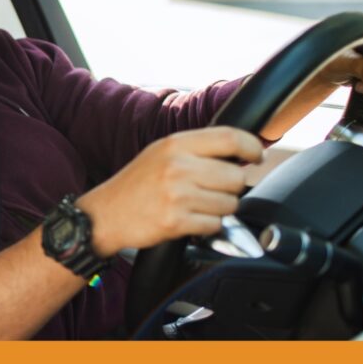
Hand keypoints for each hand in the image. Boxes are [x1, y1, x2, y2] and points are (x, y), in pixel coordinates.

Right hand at [77, 127, 262, 256]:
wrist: (105, 214)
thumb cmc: (136, 185)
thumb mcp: (161, 153)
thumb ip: (196, 149)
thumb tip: (240, 152)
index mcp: (175, 144)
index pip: (229, 138)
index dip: (252, 146)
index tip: (257, 155)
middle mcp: (177, 166)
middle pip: (235, 176)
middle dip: (232, 187)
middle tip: (214, 190)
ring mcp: (177, 195)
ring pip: (229, 204)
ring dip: (220, 208)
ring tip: (197, 206)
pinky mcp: (176, 221)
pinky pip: (215, 224)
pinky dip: (208, 225)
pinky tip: (189, 219)